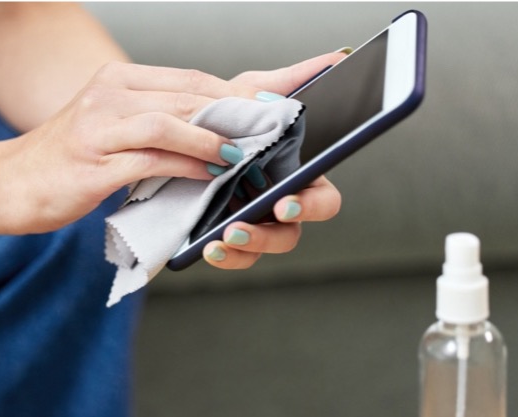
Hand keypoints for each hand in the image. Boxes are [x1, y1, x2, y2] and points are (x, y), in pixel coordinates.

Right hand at [0, 61, 259, 234]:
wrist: (6, 182)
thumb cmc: (67, 160)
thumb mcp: (113, 129)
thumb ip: (157, 125)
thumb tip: (212, 133)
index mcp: (119, 80)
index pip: (191, 78)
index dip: (238, 88)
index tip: (279, 98)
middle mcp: (109, 93)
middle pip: (188, 94)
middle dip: (237, 111)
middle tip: (275, 127)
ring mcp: (99, 126)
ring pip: (170, 121)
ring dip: (212, 138)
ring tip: (244, 153)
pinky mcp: (93, 162)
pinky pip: (150, 159)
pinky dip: (186, 165)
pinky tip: (210, 174)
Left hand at [202, 53, 344, 268]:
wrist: (179, 133)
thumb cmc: (226, 116)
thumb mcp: (253, 94)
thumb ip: (294, 82)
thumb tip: (339, 58)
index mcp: (298, 177)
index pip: (323, 199)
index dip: (312, 205)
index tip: (286, 203)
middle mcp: (280, 204)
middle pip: (293, 233)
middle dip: (270, 235)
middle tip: (239, 227)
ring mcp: (255, 222)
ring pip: (263, 249)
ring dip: (245, 248)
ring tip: (219, 238)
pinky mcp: (227, 235)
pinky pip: (235, 256)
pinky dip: (224, 255)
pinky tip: (206, 247)